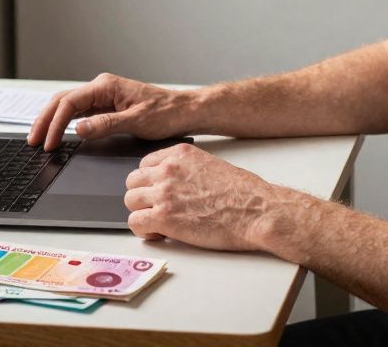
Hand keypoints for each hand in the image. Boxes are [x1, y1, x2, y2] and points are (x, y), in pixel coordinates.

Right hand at [26, 73, 196, 150]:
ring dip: (52, 120)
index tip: (49, 142)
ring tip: (39, 137)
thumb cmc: (166, 113)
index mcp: (106, 86)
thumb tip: (79, 128)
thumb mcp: (136, 121)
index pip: (70, 102)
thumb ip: (105, 124)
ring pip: (68, 105)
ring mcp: (103, 96)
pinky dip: (65, 122)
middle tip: (33, 140)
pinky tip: (58, 132)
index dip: (55, 123)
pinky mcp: (107, 105)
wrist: (184, 110)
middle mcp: (102, 87)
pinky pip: (79, 111)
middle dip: (45, 120)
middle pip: (62, 101)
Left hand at [123, 143, 290, 250]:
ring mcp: (164, 192)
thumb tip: (176, 185)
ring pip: (131, 201)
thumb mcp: (211, 166)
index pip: (145, 164)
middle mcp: (168, 169)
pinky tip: (160, 234)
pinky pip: (135, 222)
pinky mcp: (164, 216)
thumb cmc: (243, 193)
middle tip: (157, 209)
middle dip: (143, 197)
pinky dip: (144, 231)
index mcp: (180, 154)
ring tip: (160, 223)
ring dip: (143, 213)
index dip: (150, 182)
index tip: (156, 192)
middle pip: (133, 181)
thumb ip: (186, 170)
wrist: (256, 210)